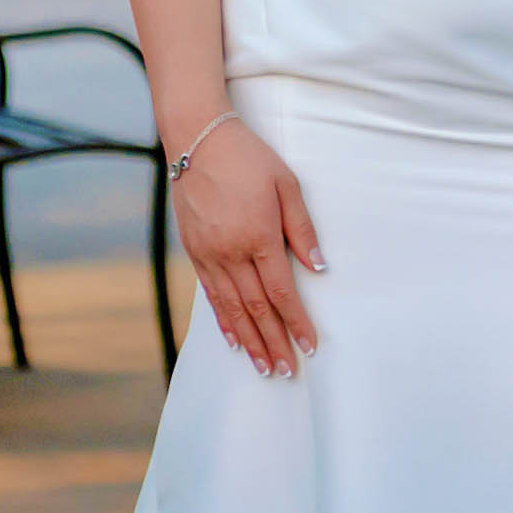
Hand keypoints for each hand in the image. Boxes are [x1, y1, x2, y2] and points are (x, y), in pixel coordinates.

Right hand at [170, 116, 324, 374]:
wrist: (198, 140)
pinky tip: (234, 339)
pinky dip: (223, 320)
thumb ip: (302, 229)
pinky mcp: (194, 252)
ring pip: (231, 308)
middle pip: (255, 308)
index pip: (281, 292)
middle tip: (287, 371)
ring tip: (263, 366)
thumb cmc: (249, 159)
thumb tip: (318, 267)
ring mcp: (209, 255)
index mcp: (258, 236)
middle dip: (274, 342)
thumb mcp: (287, 185)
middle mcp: (231, 252)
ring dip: (249, 340)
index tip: (309, 345)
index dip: (296, 322)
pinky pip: (210, 295)